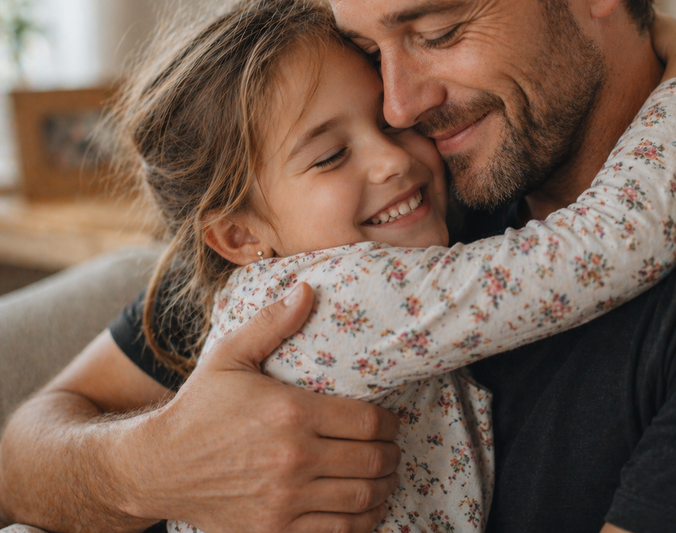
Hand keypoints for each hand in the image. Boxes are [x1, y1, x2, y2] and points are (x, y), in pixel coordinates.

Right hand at [122, 283, 400, 531]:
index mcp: (291, 412)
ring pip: (361, 500)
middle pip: (372, 461)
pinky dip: (361, 523)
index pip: (367, 421)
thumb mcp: (231, 355)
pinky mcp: (274, 532)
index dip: (390, 422)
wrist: (159, 466)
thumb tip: (308, 289)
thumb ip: (273, 322)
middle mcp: (293, 459)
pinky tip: (364, 508)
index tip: (390, 421)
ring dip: (384, 488)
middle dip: (392, 454)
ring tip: (385, 476)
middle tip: (393, 448)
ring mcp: (285, 502)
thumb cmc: (200, 407)